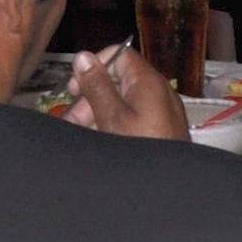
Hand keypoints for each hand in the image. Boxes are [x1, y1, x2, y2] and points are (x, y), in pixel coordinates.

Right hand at [66, 45, 188, 141]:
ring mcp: (161, 112)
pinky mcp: (161, 130)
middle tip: (72, 121)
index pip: (119, 55)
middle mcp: (158, 92)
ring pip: (123, 102)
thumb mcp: (111, 116)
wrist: (169, 187)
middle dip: (90, 98)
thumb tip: (83, 56)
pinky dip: (114, 125)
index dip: (94, 65)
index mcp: (148, 81)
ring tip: (82, 137)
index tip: (75, 87)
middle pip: (118, 81)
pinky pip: (134, 118)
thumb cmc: (140, 147)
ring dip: (98, 114)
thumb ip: (96, 85)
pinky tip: (101, 143)